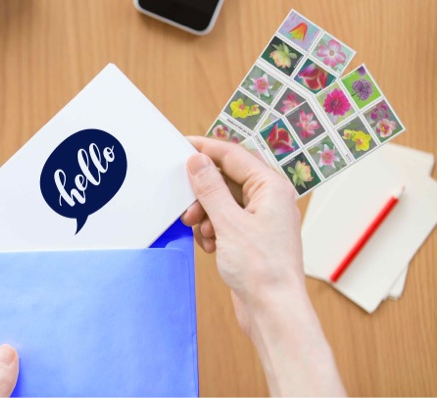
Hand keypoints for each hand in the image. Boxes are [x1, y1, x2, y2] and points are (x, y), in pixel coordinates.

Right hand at [182, 136, 345, 395]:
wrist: (273, 311)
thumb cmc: (261, 269)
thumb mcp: (228, 223)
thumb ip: (211, 188)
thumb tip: (197, 160)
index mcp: (271, 187)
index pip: (234, 155)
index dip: (206, 149)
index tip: (182, 146)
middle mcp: (269, 199)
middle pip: (227, 179)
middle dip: (204, 193)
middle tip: (187, 207)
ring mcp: (261, 219)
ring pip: (223, 201)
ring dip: (206, 214)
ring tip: (201, 232)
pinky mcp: (251, 237)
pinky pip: (225, 220)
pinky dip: (212, 229)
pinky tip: (210, 246)